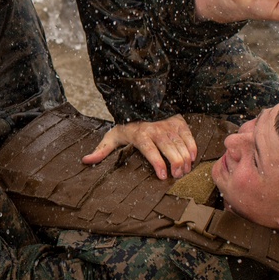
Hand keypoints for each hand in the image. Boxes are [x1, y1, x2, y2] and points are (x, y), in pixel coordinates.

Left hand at [81, 114, 196, 179]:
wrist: (140, 102)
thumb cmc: (127, 124)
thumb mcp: (112, 136)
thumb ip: (101, 150)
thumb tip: (85, 160)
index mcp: (140, 135)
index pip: (151, 151)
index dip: (158, 164)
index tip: (163, 176)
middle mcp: (156, 130)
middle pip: (170, 150)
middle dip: (176, 165)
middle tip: (177, 176)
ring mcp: (169, 126)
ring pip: (181, 145)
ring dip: (185, 160)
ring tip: (184, 172)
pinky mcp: (178, 123)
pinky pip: (189, 137)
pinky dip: (193, 149)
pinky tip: (192, 159)